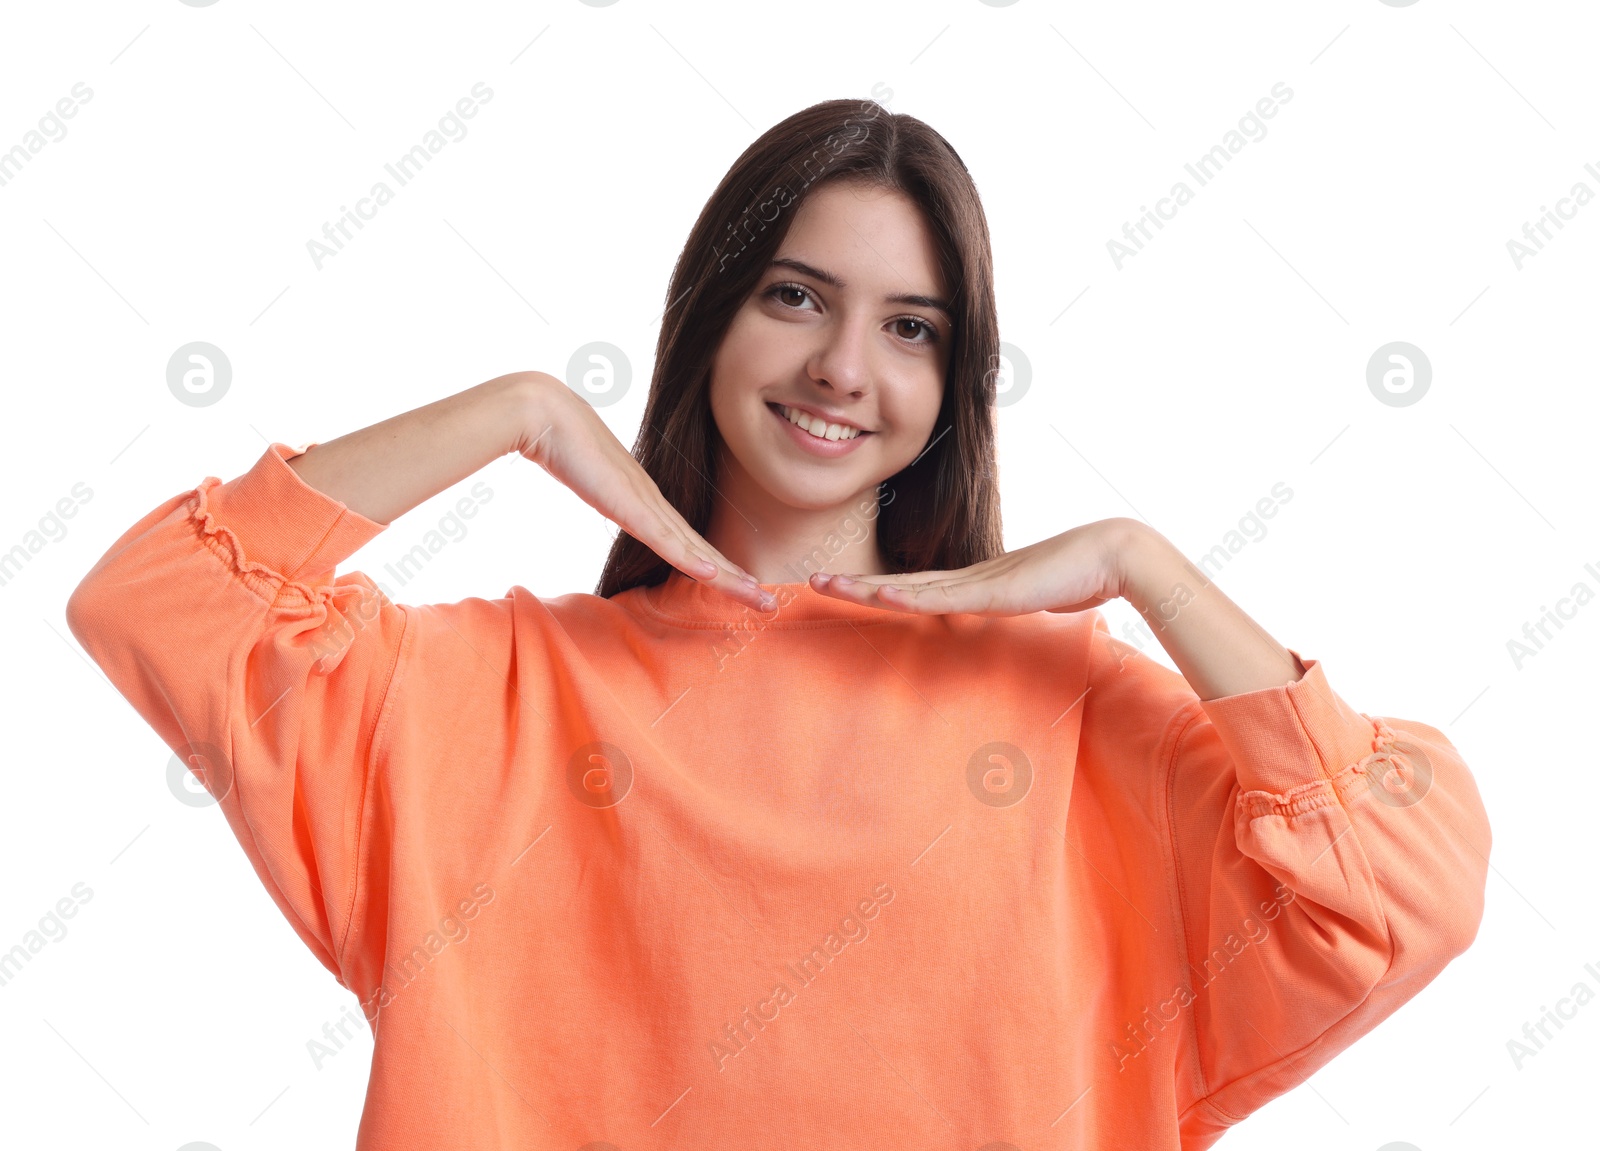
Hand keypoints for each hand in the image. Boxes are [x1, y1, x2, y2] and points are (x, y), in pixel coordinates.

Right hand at [513, 373, 774, 611]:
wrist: (548, 415)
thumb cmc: (564, 443)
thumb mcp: (592, 480)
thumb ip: (606, 493)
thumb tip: (610, 499)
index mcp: (648, 501)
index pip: (691, 543)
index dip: (719, 567)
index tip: (743, 586)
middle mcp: (655, 503)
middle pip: (704, 551)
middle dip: (738, 580)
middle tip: (769, 602)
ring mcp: (645, 504)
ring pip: (695, 550)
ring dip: (729, 578)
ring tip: (759, 597)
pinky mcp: (629, 505)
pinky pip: (665, 539)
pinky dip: (691, 560)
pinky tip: (715, 577)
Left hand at [809, 518, 1143, 616]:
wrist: (1114, 555)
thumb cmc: (1079, 575)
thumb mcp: (1032, 599)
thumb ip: (1011, 606)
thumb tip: (1004, 613)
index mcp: (973, 583)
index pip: (913, 587)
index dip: (874, 588)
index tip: (839, 588)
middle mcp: (967, 578)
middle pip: (898, 582)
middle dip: (853, 584)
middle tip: (809, 582)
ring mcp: (978, 582)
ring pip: (909, 587)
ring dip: (864, 588)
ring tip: (824, 585)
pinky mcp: (995, 591)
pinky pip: (944, 597)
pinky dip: (909, 595)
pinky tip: (879, 595)